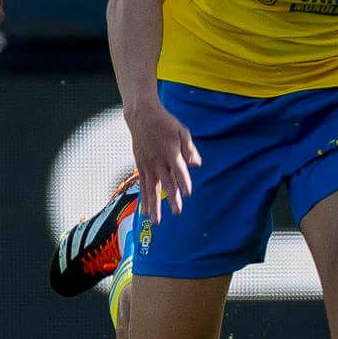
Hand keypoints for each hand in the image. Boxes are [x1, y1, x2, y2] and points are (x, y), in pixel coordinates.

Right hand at [124, 99, 200, 221]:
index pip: (178, 170)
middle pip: (165, 182)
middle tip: (177, 212)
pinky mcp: (140, 166)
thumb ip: (190, 149)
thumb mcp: (182, 132)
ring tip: (156, 221)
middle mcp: (157, 161)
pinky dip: (144, 198)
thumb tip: (197, 165)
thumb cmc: (166, 124)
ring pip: (150, 188)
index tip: (187, 193)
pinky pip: (142, 185)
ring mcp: (147, 165)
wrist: (142, 117)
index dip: (183, 182)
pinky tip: (145, 211)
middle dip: (171, 198)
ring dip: (154, 205)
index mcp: (170, 152)